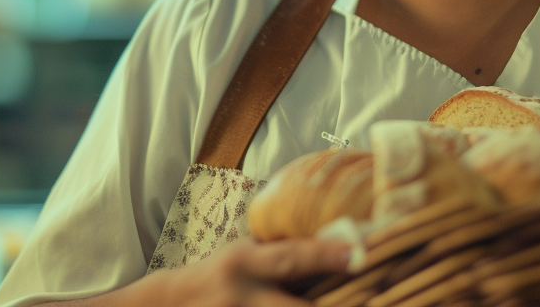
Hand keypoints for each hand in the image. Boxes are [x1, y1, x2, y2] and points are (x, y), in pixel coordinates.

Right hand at [153, 238, 352, 306]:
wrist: (167, 305)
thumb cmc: (216, 274)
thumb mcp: (243, 253)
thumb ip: (279, 249)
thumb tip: (335, 238)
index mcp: (244, 263)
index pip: (290, 259)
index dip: (325, 256)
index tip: (358, 254)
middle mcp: (241, 297)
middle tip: (372, 301)